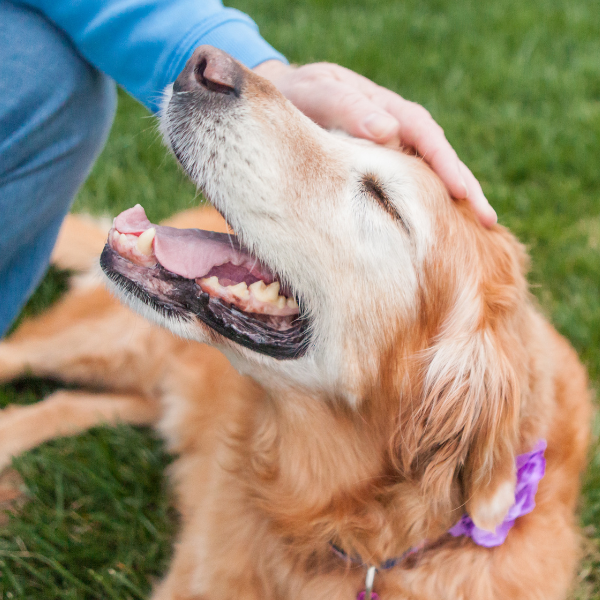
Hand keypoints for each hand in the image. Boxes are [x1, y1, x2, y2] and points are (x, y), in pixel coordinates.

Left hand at [254, 60, 496, 226]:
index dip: (446, 165)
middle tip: (488, 221)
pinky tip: (437, 228)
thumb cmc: (301, 96)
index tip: (462, 193)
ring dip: (452, 202)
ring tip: (477, 232)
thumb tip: (389, 131)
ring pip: (429, 176)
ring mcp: (393, 151)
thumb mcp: (320, 94)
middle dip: (465, 189)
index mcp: (389, 111)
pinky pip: (410, 186)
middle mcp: (398, 131)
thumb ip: (349, 109)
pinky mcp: (383, 169)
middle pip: (439, 159)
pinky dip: (427, 205)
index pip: (426, 138)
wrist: (288, 98)